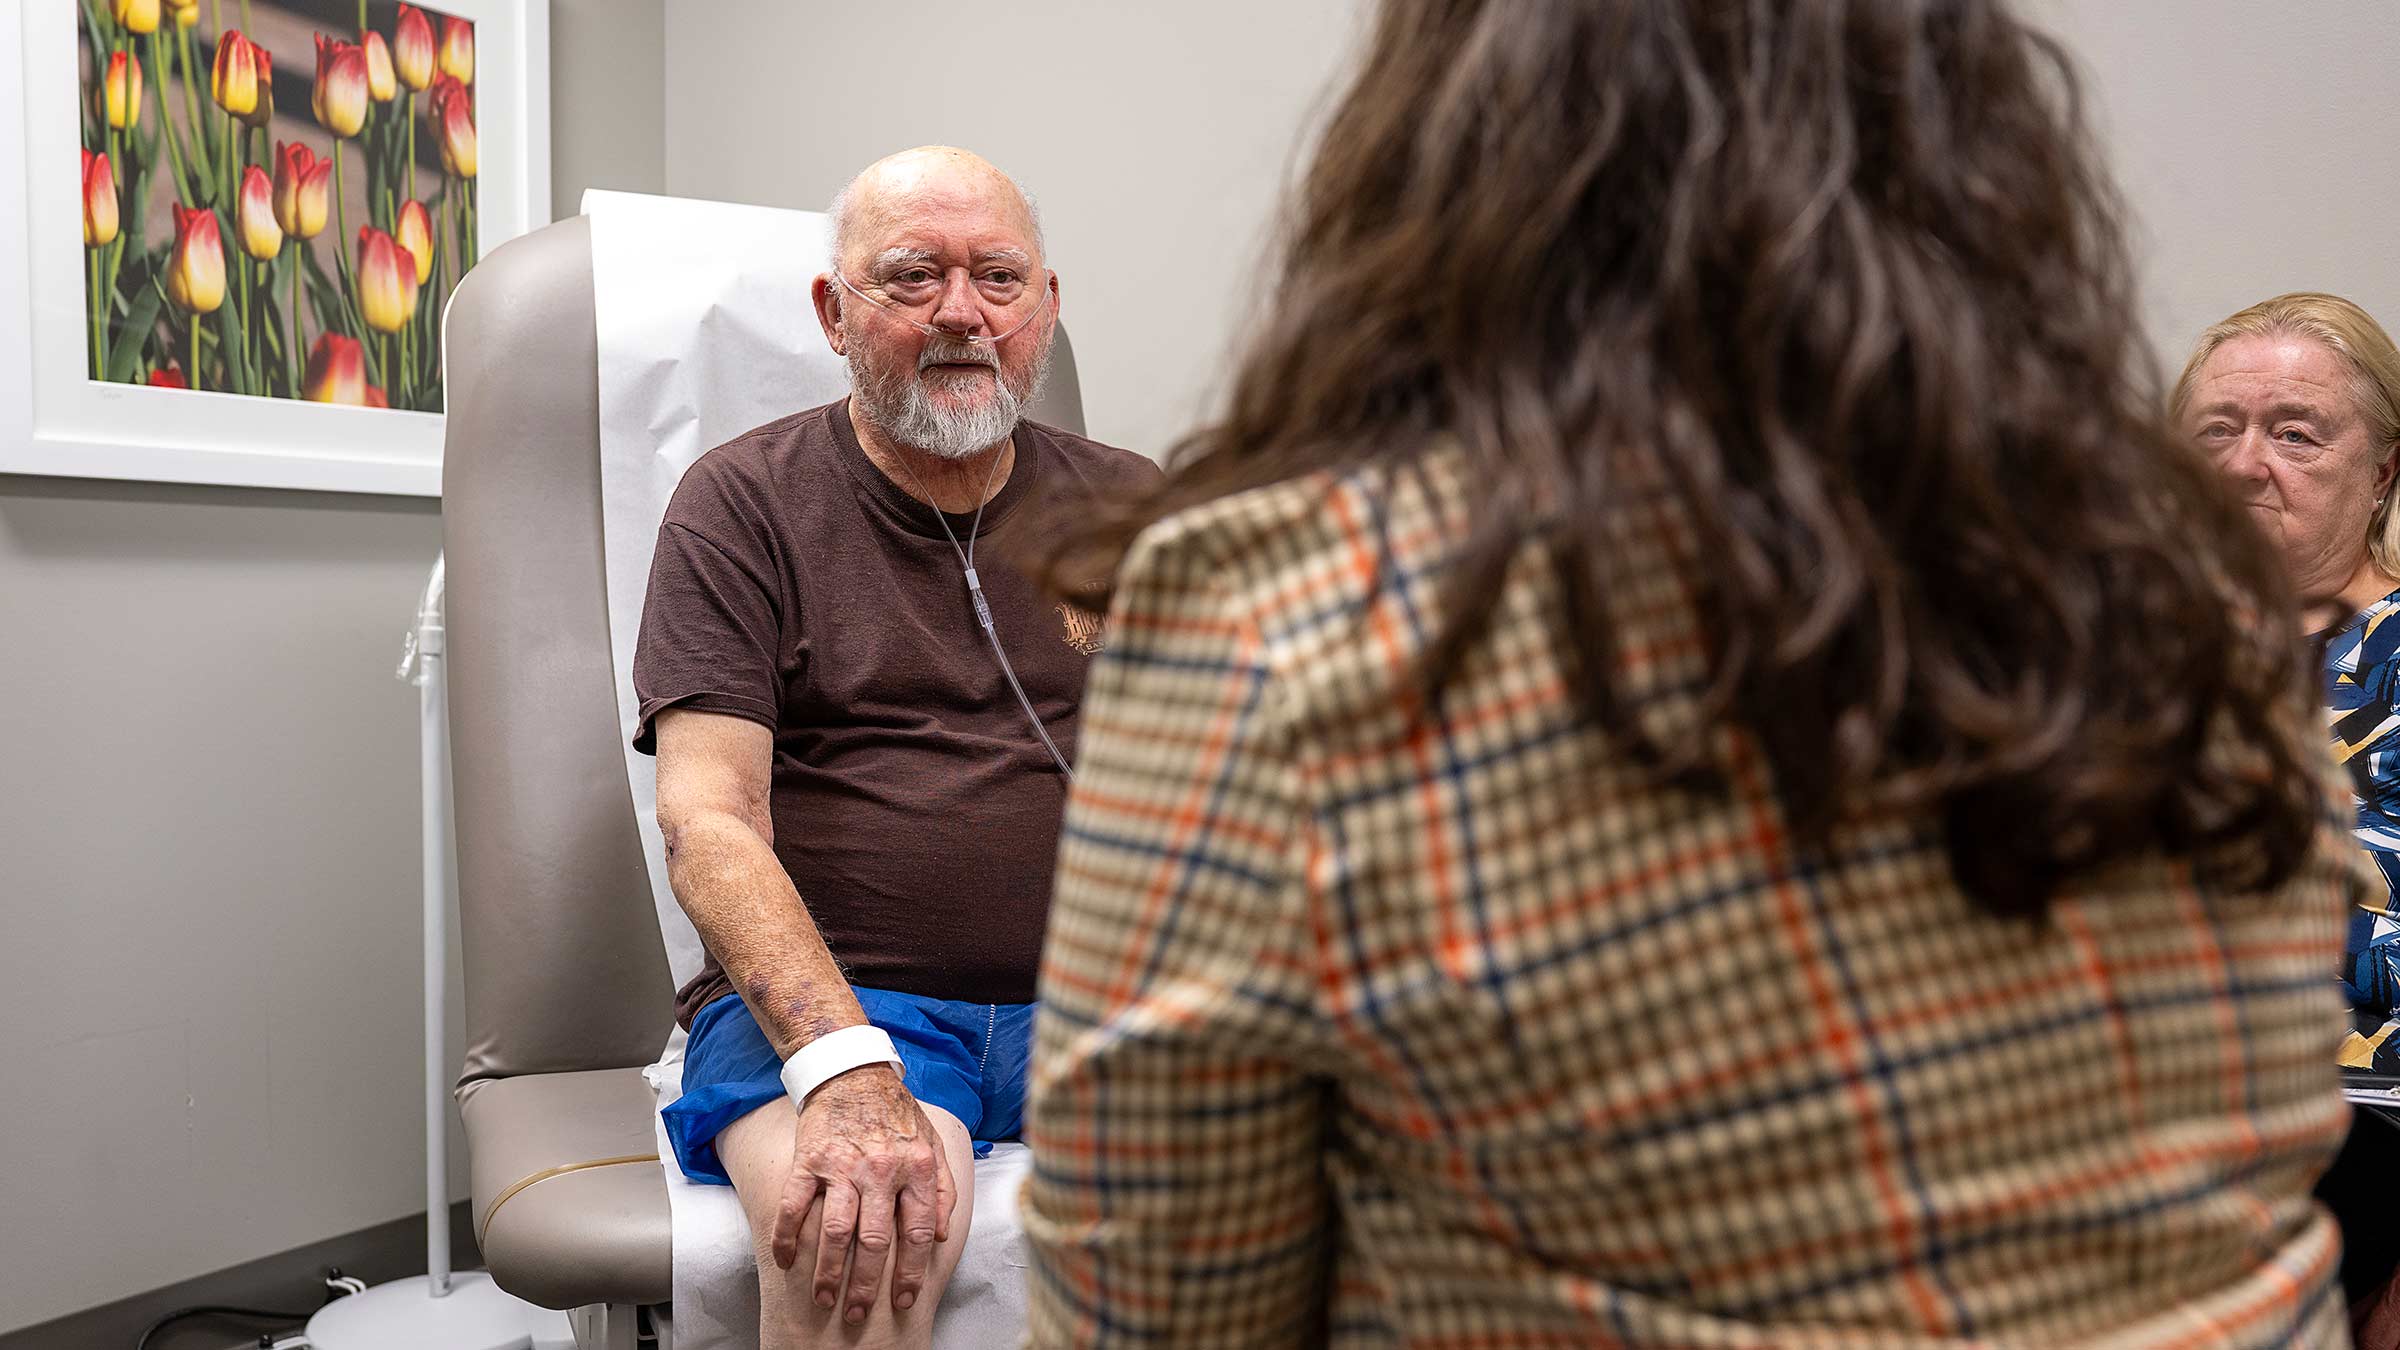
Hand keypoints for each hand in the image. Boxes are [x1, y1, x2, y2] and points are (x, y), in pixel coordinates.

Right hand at [772, 1064, 957, 1322]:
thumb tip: (940, 1234)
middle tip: (857, 1313)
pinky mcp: (809, 1160)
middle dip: (866, 1285)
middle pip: (875, 1241)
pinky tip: (784, 1262)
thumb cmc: (896, 1113)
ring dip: (828, 1272)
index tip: (902, 1299)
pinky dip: (787, 1238)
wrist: (853, 1073)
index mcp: (916, 1168)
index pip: (917, 1232)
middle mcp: (880, 1170)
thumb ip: (942, 1188)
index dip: (910, 1272)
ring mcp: (842, 1166)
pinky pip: (794, 1206)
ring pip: (835, 1231)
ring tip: (825, 1299)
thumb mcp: (933, 1143)